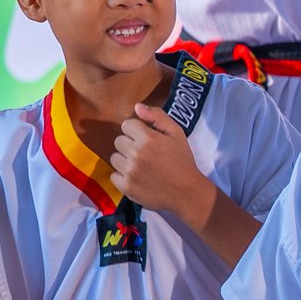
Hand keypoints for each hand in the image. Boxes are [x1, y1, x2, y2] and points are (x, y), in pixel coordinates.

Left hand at [111, 103, 213, 228]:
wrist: (187, 192)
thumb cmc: (182, 161)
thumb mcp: (177, 134)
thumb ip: (157, 117)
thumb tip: (136, 107)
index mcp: (148, 138)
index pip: (127, 125)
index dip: (137, 131)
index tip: (147, 140)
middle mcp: (135, 153)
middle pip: (119, 141)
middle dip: (130, 145)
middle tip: (145, 154)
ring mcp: (129, 171)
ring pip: (114, 158)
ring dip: (125, 160)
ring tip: (141, 166)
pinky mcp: (125, 186)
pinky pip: (113, 175)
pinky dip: (123, 176)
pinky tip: (137, 178)